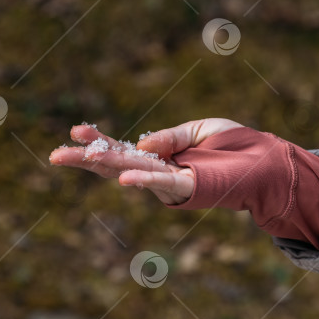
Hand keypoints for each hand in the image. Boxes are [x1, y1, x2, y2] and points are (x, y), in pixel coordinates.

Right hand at [49, 118, 243, 204]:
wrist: (264, 161)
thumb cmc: (234, 146)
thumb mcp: (196, 132)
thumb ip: (168, 138)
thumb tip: (141, 147)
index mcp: (159, 156)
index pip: (121, 149)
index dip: (98, 141)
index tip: (75, 130)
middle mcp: (160, 172)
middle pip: (116, 165)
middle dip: (85, 159)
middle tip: (53, 155)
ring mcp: (171, 182)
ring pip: (130, 172)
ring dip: (101, 165)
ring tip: (73, 158)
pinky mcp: (188, 188)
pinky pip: (162, 184)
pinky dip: (143, 180)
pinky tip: (123, 178)